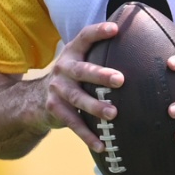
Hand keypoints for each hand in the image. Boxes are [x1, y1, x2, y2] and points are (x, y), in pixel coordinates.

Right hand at [39, 21, 123, 151]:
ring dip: (95, 106)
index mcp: (72, 52)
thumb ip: (100, 52)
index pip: (85, 37)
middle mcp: (63, 68)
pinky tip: (102, 145)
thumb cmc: (72, 77)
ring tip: (113, 114)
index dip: (98, 32)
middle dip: (101, 75)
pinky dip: (87, 135)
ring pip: (77, 98)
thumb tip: (139, 42)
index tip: (115, 29)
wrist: (35, 100)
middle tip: (120, 79)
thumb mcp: (80, 61)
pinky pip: (73, 123)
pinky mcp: (55, 109)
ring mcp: (57, 89)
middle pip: (82, 70)